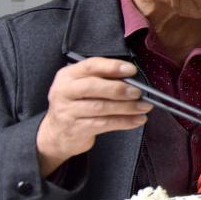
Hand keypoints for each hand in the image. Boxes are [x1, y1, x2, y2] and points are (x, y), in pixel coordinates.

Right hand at [36, 57, 152, 176]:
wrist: (56, 133)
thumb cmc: (77, 104)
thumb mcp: (83, 87)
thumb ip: (103, 80)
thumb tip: (133, 80)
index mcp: (68, 75)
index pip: (90, 66)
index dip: (112, 67)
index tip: (131, 70)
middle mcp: (64, 91)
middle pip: (93, 86)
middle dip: (119, 89)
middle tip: (138, 92)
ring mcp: (68, 111)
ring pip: (100, 107)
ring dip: (127, 107)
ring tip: (144, 107)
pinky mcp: (75, 129)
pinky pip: (104, 124)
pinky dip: (124, 121)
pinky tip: (137, 120)